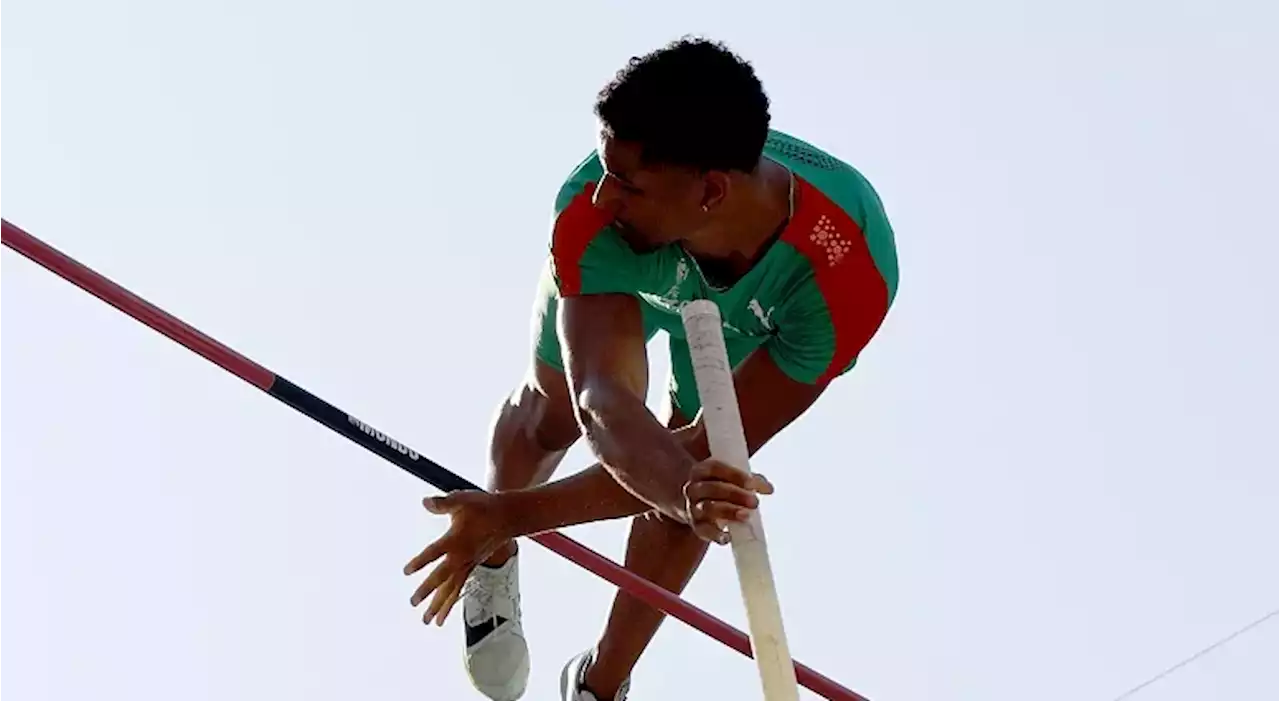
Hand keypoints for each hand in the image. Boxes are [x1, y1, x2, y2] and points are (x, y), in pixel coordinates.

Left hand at [403, 490, 512, 625]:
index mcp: (456, 540)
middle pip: (442, 577)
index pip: (434, 552)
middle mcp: (462, 556)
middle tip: (413, 602)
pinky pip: (459, 588)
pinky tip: (443, 614)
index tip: (406, 571)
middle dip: (428, 590)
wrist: (508, 516)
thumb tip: (425, 502)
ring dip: (439, 605)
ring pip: (452, 589)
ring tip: (427, 621)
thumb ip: (442, 503)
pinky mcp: (472, 567)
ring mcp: (468, 564)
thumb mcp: (461, 499)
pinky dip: (451, 602)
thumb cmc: (483, 506)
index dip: (420, 561)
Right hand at [682, 459, 774, 543]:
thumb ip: (750, 480)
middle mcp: (694, 488)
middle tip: (755, 502)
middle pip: (712, 488)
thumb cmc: (719, 487)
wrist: (696, 505)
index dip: (735, 475)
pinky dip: (716, 535)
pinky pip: (703, 531)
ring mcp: (692, 507)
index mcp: (702, 470)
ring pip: (708, 508)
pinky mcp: (695, 526)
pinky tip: (728, 537)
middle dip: (735, 495)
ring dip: (729, 512)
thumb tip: (768, 488)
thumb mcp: (731, 478)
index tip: (752, 484)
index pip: (716, 468)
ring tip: (746, 516)